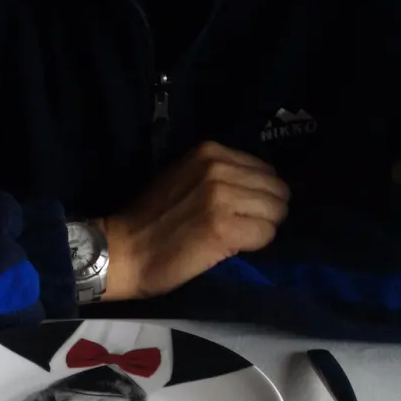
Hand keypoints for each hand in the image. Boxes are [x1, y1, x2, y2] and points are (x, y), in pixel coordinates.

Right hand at [97, 141, 288, 300]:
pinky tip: (232, 249)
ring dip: (262, 229)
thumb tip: (258, 190)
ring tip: (236, 238)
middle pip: (277, 190)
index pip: (265, 170)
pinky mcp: (224, 227)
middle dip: (266, 212)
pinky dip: (255, 244)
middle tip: (242, 229)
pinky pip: (266, 234)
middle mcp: (219, 167)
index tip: (240, 212)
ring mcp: (222, 196)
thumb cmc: (150, 220)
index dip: (258, 195)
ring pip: (276, 212)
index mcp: (210, 151)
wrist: (123, 250)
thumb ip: (219, 176)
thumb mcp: (184, 178)